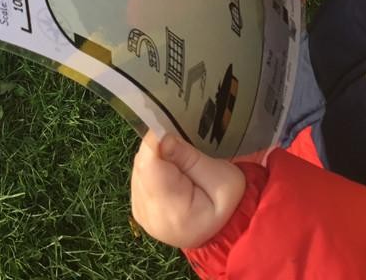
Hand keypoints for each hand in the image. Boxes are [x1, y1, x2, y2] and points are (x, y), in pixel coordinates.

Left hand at [130, 131, 245, 248]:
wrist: (222, 234)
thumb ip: (191, 158)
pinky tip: (170, 175)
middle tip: (183, 153)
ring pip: (138, 168)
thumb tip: (163, 138)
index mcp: (172, 210)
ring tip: (180, 167)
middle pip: (142, 165)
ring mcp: (140, 213)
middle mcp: (149, 214)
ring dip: (156, 159)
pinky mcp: (138, 209)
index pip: (148, 165)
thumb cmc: (228, 205)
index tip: (170, 131)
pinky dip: (153, 169)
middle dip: (160, 150)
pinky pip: (139, 177)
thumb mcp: (223, 177)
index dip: (155, 142)